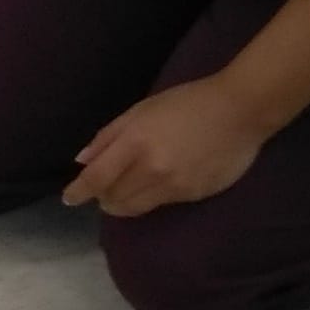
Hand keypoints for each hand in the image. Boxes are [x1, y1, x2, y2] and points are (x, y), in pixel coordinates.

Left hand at [64, 71, 269, 219]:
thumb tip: (83, 161)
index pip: (97, 178)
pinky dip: (149, 198)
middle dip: (103, 197)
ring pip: (135, 208)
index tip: (69, 199)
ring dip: (123, 203)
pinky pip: (160, 204)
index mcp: (136, 142)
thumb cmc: (188, 102)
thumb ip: (110, 135)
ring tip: (124, 192)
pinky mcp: (193, 195)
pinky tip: (156, 183)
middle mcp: (152, 169)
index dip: (78, 192)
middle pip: (114, 199)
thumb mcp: (142, 109)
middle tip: (103, 189)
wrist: (240, 111)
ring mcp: (174, 186)